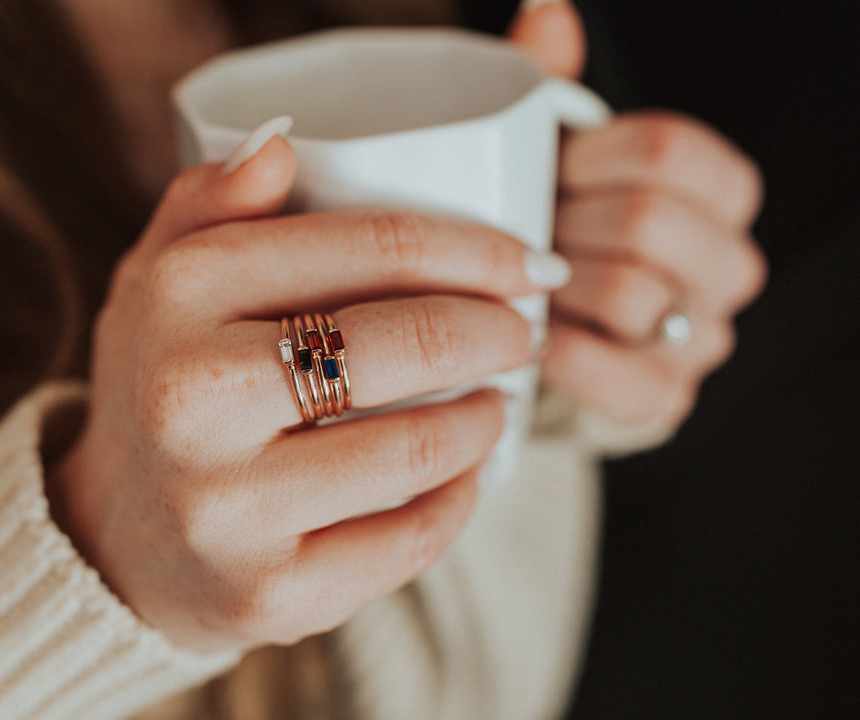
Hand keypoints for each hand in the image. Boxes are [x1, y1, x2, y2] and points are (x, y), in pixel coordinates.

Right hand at [53, 136, 569, 652]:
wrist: (109, 540)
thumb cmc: (159, 388)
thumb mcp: (157, 280)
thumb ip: (209, 201)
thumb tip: (282, 142)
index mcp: (176, 297)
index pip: (371, 247)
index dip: (475, 248)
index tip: (523, 262)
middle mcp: (192, 399)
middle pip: (409, 343)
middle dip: (497, 331)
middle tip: (521, 332)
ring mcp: (227, 507)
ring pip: (421, 448)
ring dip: (486, 419)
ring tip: (493, 404)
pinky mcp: (268, 594)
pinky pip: (410, 541)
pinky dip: (459, 501)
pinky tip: (461, 477)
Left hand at [545, 112, 765, 425]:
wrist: (561, 337)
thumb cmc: (562, 236)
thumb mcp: (563, 162)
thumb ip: (558, 91)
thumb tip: (548, 20)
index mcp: (718, 196)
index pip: (667, 152)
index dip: (589, 159)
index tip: (552, 172)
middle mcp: (727, 267)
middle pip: (644, 221)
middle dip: (565, 225)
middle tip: (531, 235)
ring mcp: (701, 337)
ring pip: (626, 294)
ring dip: (556, 287)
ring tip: (531, 285)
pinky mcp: (662, 397)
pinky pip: (609, 370)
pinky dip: (558, 347)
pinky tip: (536, 332)